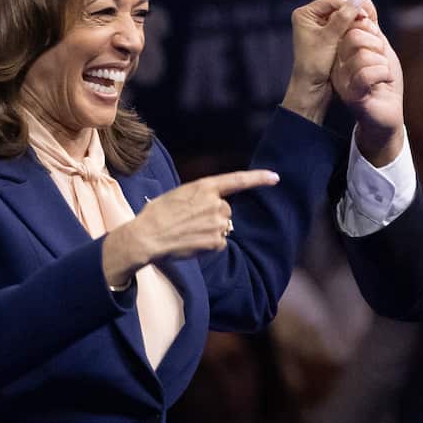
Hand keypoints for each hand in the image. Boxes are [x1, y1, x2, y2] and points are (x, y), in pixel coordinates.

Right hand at [101, 169, 279, 286]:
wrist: (147, 236)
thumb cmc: (158, 214)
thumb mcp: (179, 195)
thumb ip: (200, 196)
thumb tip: (213, 204)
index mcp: (205, 187)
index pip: (238, 180)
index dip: (258, 178)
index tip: (275, 177)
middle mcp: (216, 203)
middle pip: (226, 210)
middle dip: (214, 216)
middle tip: (190, 221)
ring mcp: (218, 223)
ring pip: (222, 227)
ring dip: (210, 231)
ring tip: (188, 232)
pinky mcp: (216, 241)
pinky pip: (218, 243)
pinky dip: (208, 245)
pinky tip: (191, 242)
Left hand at [283, 0, 368, 122]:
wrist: (311, 88)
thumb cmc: (315, 64)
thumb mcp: (329, 39)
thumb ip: (344, 18)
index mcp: (304, 14)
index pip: (331, 1)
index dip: (349, 6)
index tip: (364, 15)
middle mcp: (310, 18)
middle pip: (337, 8)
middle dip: (352, 14)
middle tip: (368, 21)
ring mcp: (319, 27)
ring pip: (342, 18)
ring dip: (353, 22)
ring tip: (366, 28)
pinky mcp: (327, 37)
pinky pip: (343, 28)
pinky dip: (352, 30)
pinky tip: (361, 35)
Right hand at [331, 0, 404, 165]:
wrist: (388, 113)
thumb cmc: (384, 81)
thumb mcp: (380, 48)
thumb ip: (371, 26)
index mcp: (341, 49)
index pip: (351, 22)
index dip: (370, 27)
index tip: (378, 43)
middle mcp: (336, 62)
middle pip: (355, 35)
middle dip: (377, 45)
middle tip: (381, 61)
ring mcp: (341, 78)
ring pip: (363, 54)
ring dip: (382, 63)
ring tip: (382, 75)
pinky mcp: (350, 94)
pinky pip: (367, 73)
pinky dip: (383, 75)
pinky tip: (382, 83)